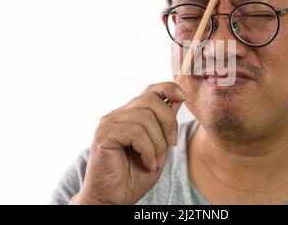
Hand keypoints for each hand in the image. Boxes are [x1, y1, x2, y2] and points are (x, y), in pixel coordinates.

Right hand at [70, 82, 185, 204]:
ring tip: (155, 161)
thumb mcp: (158, 148)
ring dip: (158, 143)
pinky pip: (135, 132)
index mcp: (130, 115)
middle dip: (169, 122)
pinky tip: (147, 163)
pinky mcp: (104, 135)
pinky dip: (148, 150)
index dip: (169, 88)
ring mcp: (109, 123)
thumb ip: (164, 125)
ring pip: (145, 118)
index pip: (150, 90)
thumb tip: (178, 99)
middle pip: (151, 100)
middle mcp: (118, 114)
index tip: (184, 98)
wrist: (112, 199)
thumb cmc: (133, 176)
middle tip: (172, 145)